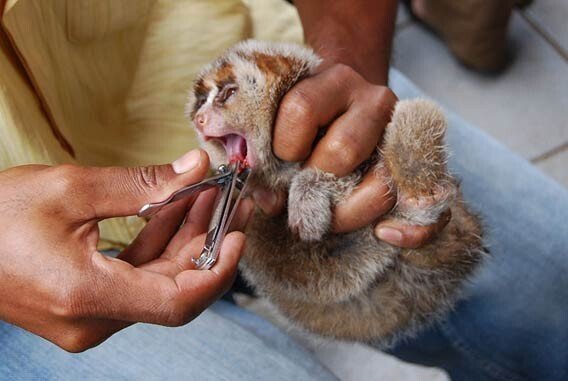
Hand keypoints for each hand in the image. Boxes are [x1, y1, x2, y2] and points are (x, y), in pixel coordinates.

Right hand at [0, 150, 252, 351]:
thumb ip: (143, 183)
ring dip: (184, 238)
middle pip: (173, 286)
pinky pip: (135, 277)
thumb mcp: (71, 189)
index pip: (178, 301)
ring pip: (156, 280)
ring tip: (209, 194)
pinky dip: (157, 244)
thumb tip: (195, 167)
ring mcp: (88, 316)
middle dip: (207, 240)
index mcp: (87, 296)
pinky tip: (176, 209)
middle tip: (232, 199)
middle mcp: (92, 320)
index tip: (238, 233)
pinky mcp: (85, 304)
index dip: (217, 269)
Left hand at [253, 0, 448, 248]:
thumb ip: (269, 155)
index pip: (301, 109)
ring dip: (348, 211)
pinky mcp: (424, 165)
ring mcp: (404, 136)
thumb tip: (267, 201)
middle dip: (315, 182)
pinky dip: (411, 230)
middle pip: (342, 151)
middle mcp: (374, 100)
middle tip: (304, 191)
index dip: (283, 146)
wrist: (350, 103)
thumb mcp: (284, 121)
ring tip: (330, 213)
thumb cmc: (309, 122)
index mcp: (332, 81)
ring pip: (380, 184)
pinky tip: (385, 234)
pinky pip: (430, 207)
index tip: (280, 159)